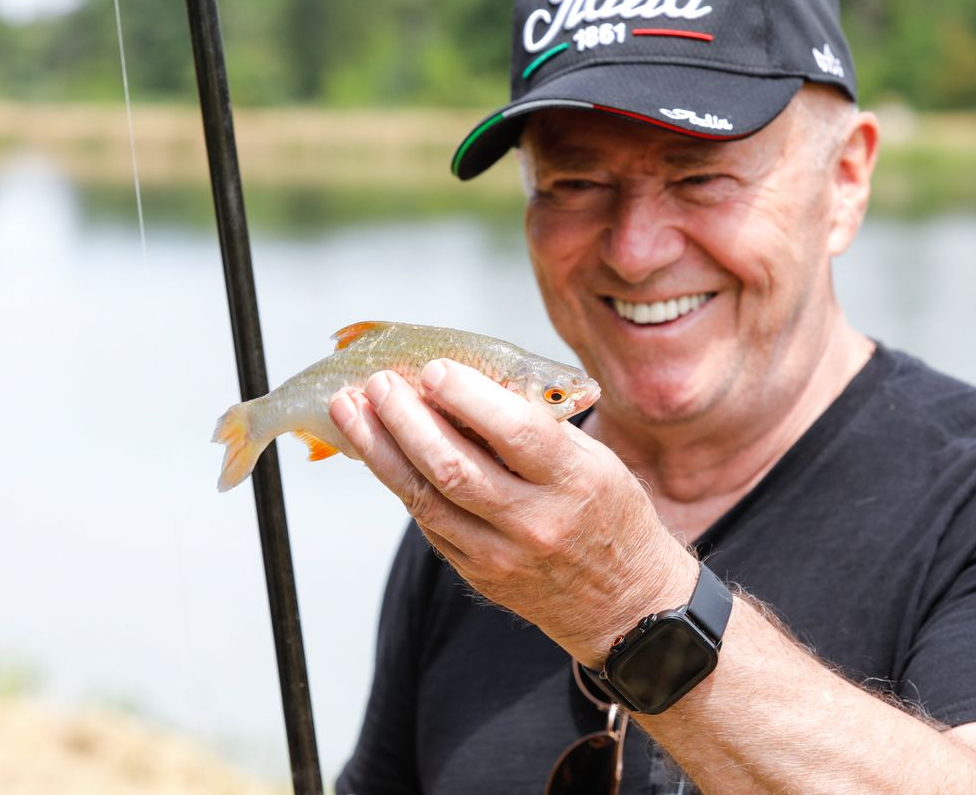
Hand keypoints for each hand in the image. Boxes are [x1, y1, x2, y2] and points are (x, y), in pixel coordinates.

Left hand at [329, 358, 697, 664]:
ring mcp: (502, 555)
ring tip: (350, 410)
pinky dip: (400, 482)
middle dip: (405, 420)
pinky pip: (429, 523)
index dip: (468, 397)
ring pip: (426, 498)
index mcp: (575, 481)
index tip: (433, 369)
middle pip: (454, 467)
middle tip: (377, 384)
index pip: (515, 432)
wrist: (625, 606)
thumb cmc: (611, 516)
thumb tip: (466, 385)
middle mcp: (536, 521)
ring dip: (381, 450)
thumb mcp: (594, 461)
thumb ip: (537, 427)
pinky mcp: (478, 574)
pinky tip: (379, 450)